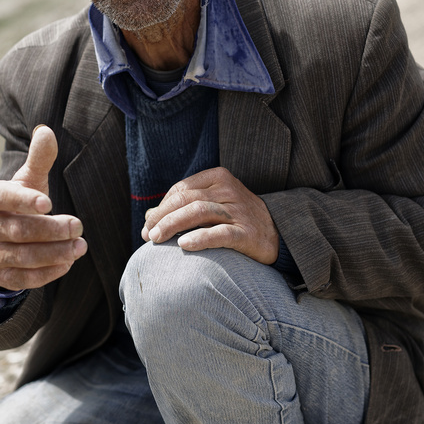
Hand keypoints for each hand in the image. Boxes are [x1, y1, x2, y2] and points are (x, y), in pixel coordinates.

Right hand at [0, 125, 86, 289]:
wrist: (2, 235)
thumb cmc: (19, 200)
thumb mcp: (29, 179)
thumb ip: (39, 158)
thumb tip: (47, 131)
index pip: (3, 198)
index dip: (24, 201)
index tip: (49, 203)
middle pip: (19, 230)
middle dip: (51, 230)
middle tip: (78, 226)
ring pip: (23, 256)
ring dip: (54, 253)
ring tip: (80, 246)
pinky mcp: (2, 275)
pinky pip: (23, 279)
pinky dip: (47, 273)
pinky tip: (67, 263)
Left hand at [141, 166, 279, 264]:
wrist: (277, 234)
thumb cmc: (236, 218)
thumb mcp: (212, 204)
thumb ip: (184, 206)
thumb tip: (148, 217)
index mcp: (218, 177)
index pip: (181, 189)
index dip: (161, 207)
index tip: (147, 225)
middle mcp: (228, 190)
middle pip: (186, 199)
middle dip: (161, 216)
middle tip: (146, 234)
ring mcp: (239, 211)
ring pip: (199, 212)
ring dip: (173, 225)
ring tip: (156, 239)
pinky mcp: (247, 233)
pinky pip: (220, 233)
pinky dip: (200, 238)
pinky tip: (183, 245)